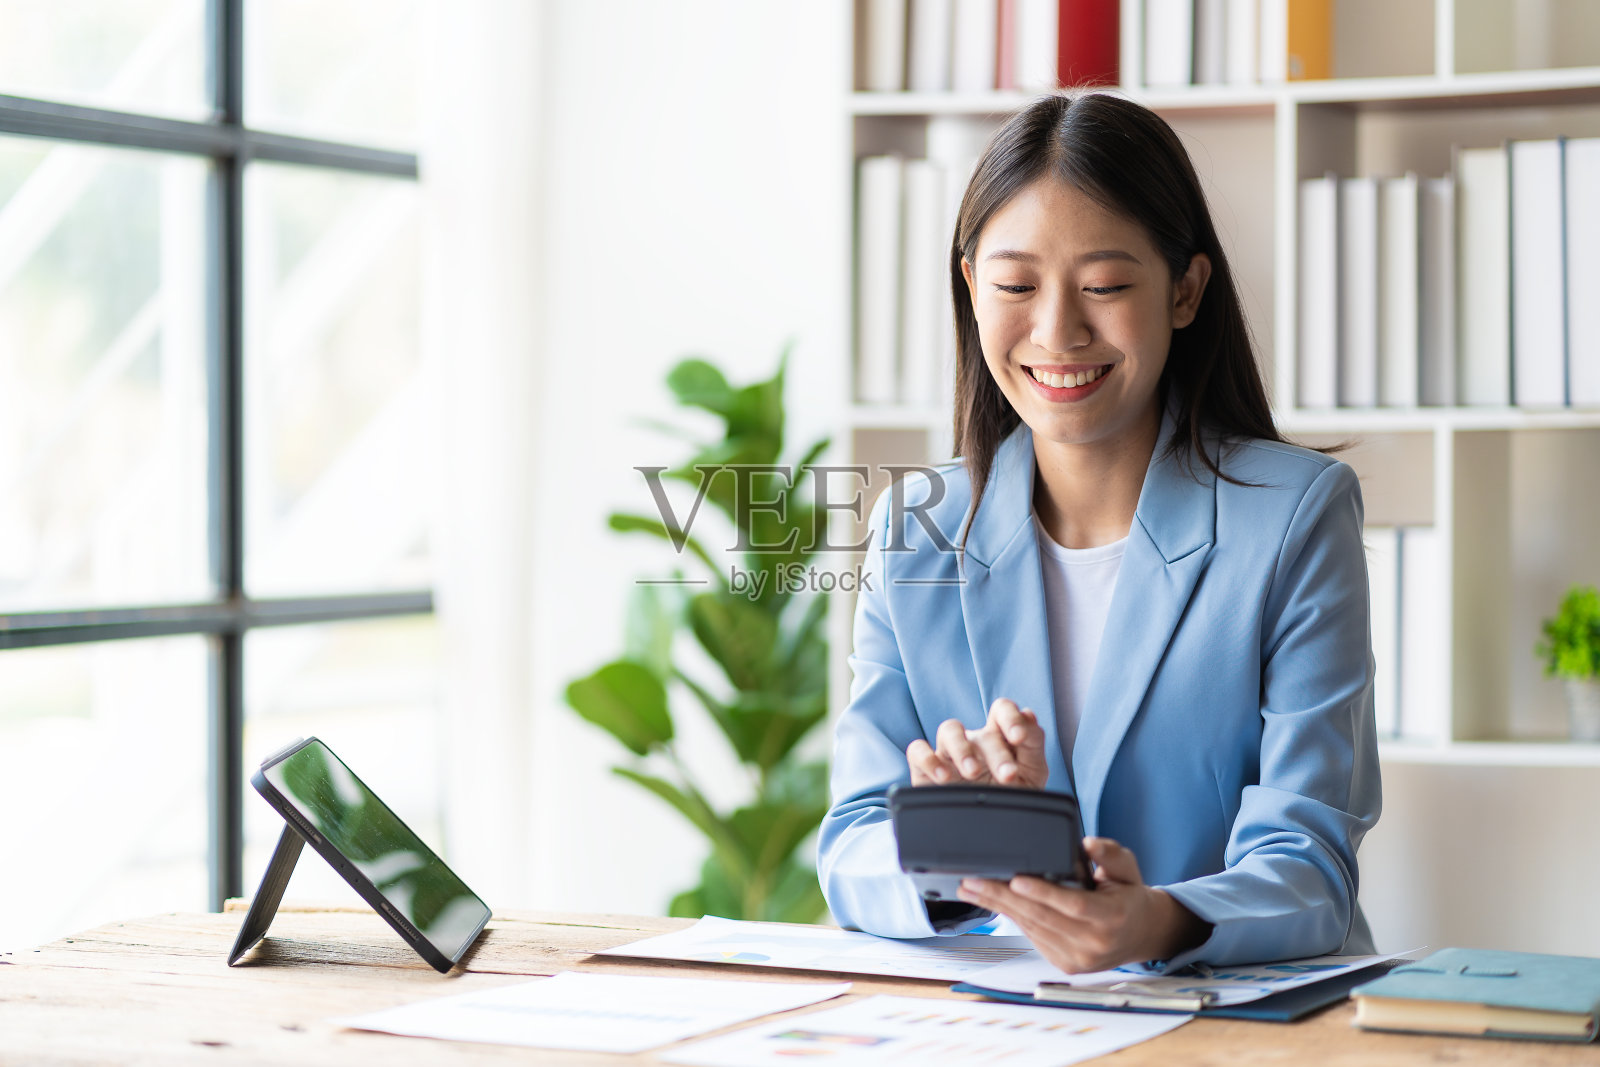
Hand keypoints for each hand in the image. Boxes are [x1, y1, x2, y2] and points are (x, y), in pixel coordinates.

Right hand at [904, 698, 1048, 789]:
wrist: (990, 834)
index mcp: (1001, 738)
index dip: (1011, 717)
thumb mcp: (1032, 774)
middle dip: (997, 753)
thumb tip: (1028, 714)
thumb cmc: (1011, 798)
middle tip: (1007, 776)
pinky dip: (928, 760)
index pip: (1002, 710)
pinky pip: (918, 750)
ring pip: (948, 729)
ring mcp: (949, 754)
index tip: (1019, 737)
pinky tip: (944, 779)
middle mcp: (974, 742)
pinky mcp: (925, 769)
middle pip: (982, 732)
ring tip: (972, 773)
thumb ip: (1034, 743)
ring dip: (962, 749)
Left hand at [955, 838, 1210, 972]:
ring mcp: (1079, 958)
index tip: (1016, 880)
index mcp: (1113, 917)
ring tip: (972, 889)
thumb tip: (1087, 844)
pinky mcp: (1065, 965)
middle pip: (1043, 918)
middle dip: (1003, 898)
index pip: (1074, 906)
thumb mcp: (1128, 869)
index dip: (1044, 893)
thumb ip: (1110, 854)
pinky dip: (1013, 918)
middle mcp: (1095, 943)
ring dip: (999, 908)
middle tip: (973, 880)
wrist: (1141, 935)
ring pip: (1032, 929)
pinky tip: (994, 903)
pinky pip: (1034, 937)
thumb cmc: (1129, 896)